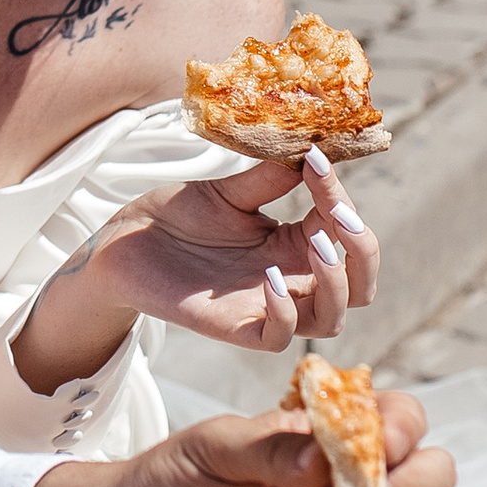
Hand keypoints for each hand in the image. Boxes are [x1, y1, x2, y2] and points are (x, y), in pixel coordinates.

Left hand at [10, 144, 379, 395]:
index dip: (340, 195)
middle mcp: (291, 279)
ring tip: (315, 245)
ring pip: (331, 318)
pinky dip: (285, 314)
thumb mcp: (229, 193)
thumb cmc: (178, 218)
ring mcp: (267, 308)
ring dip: (335, 283)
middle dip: (362, 252)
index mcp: (296, 244)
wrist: (124, 243)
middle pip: (359, 286)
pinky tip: (269, 280)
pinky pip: (279, 340)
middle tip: (340, 216)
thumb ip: (270, 178)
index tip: (316, 157)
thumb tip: (312, 146)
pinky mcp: (237, 330)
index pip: (345, 229)